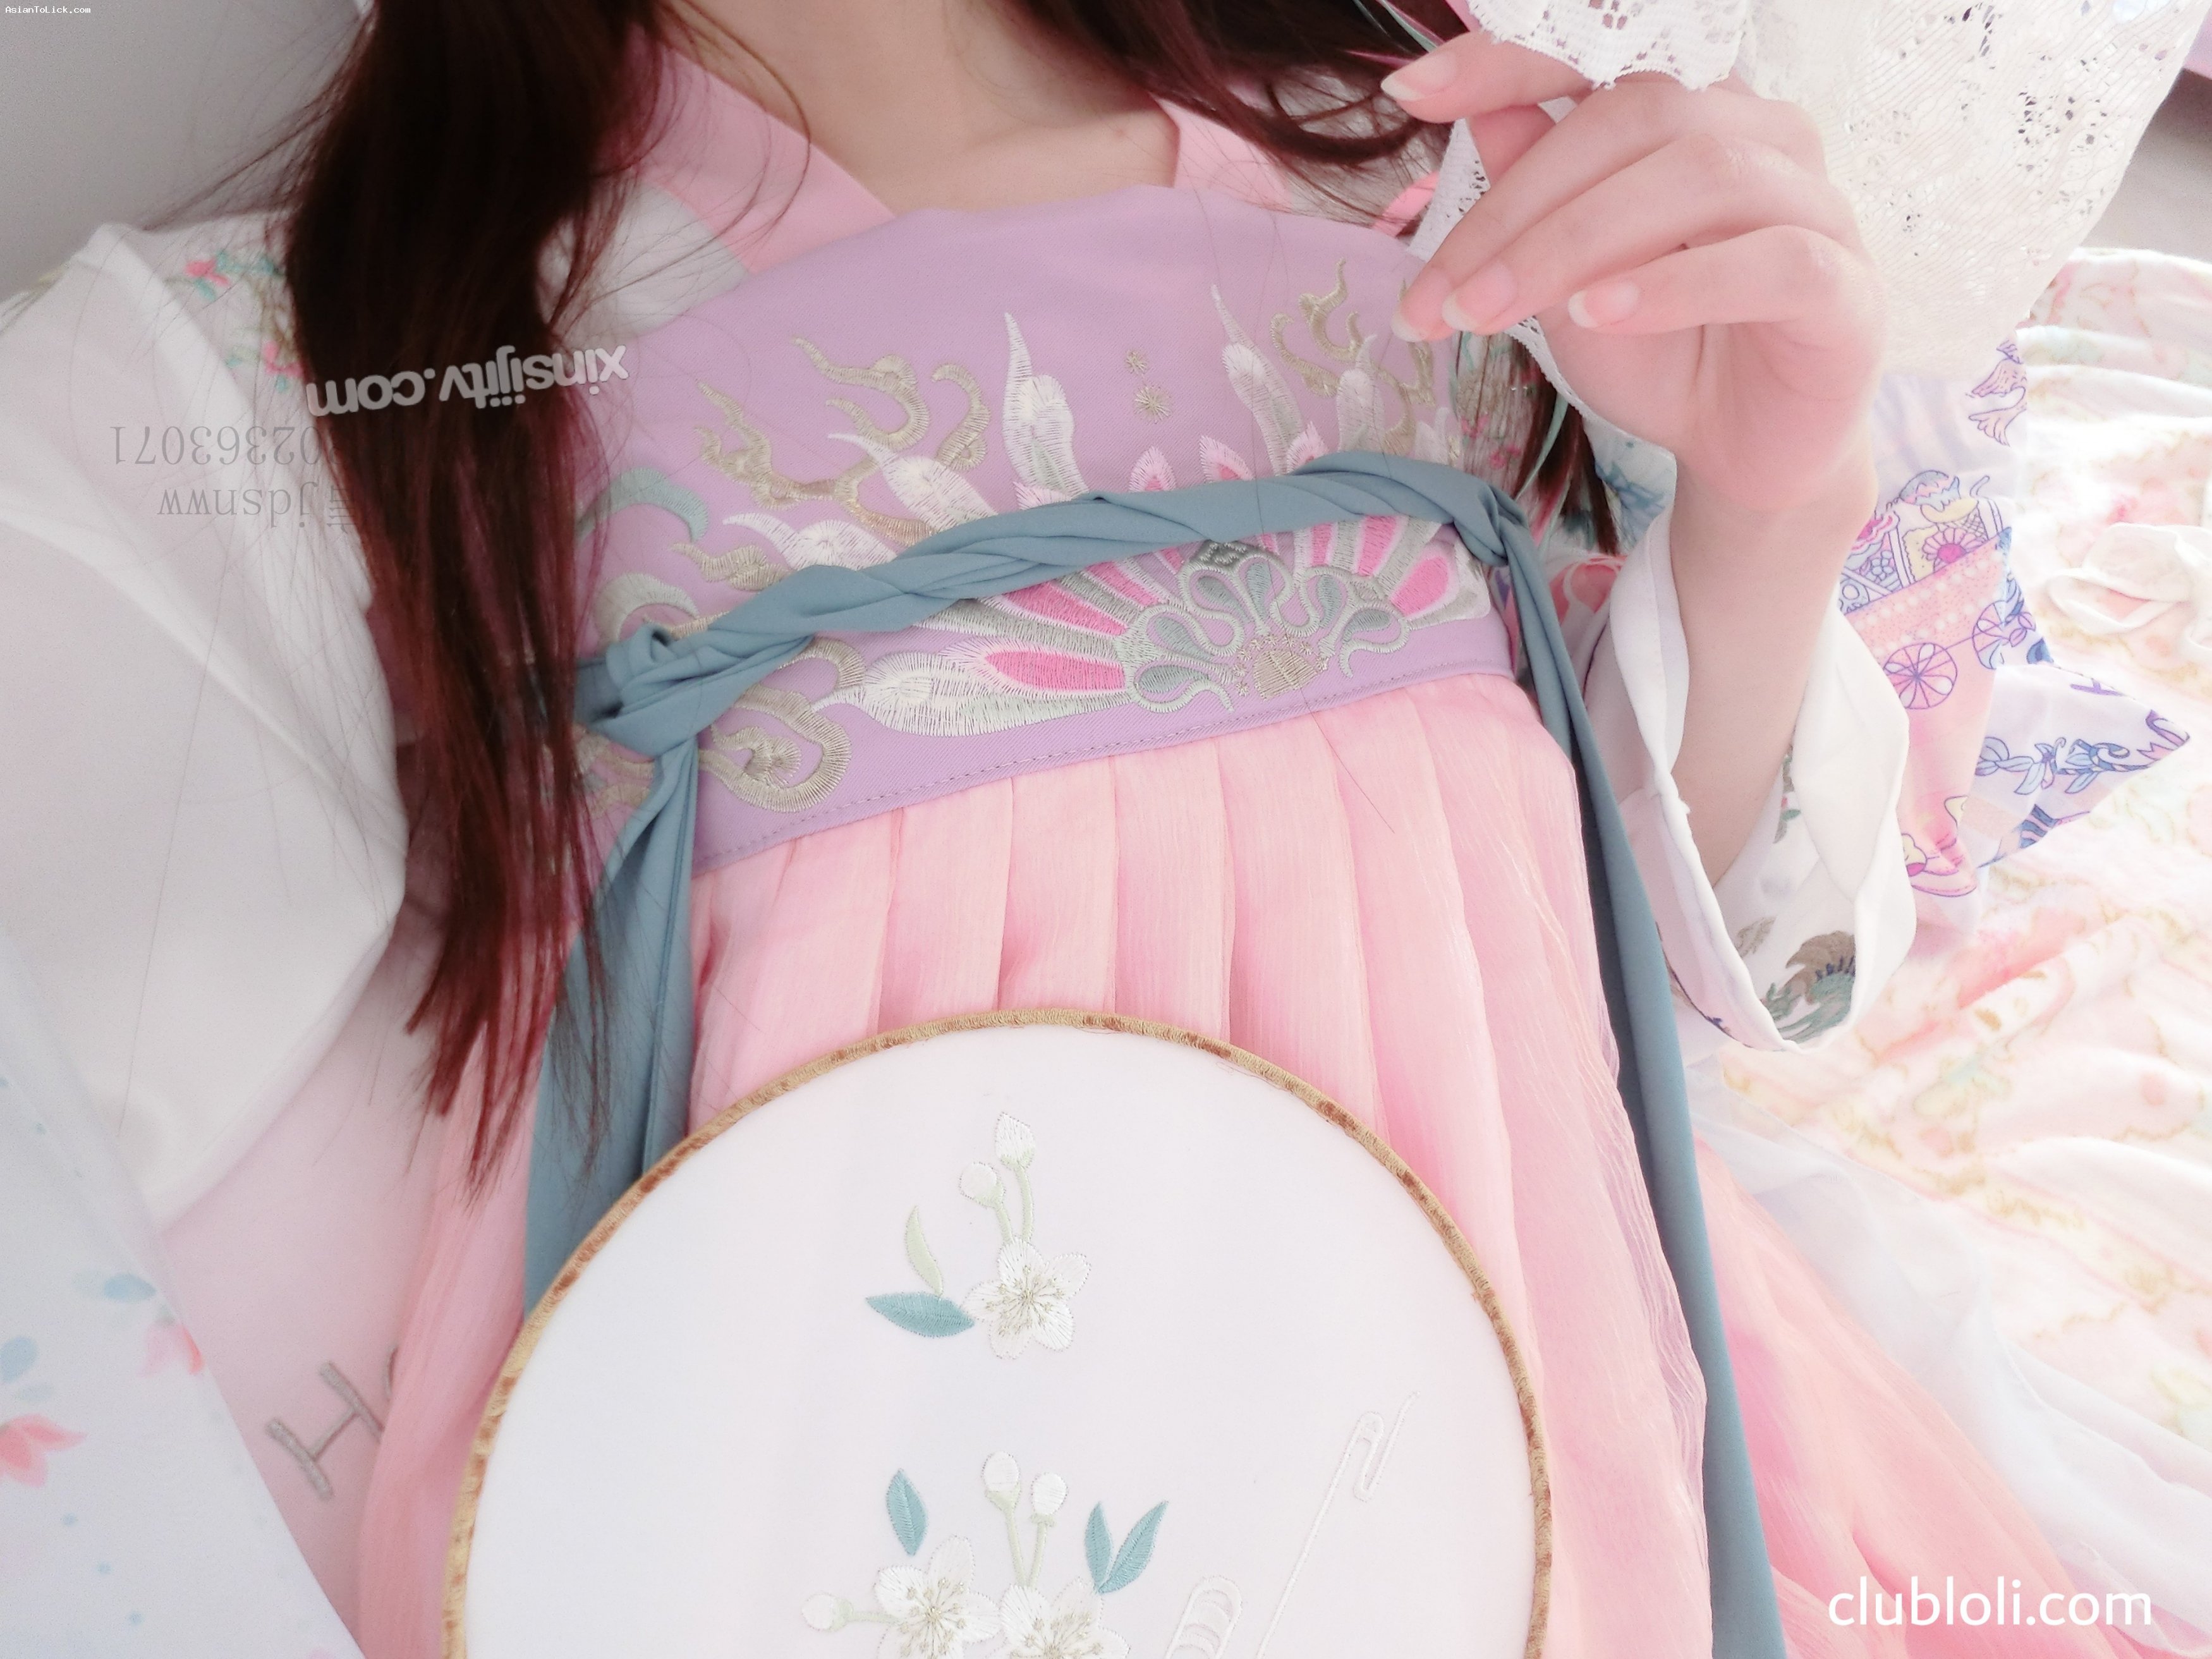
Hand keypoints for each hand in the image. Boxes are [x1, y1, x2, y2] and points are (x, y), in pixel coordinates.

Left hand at [1386, 36, 1883, 520]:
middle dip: (1519, 209)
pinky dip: (1676, 285)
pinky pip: (1769, 262)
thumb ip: (1535, 191)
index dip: (1507, 61)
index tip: (1414, 89)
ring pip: (1699, 178)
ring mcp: (1816, 206)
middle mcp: (1763, 137)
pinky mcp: (1845, 289)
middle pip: (1636, 119)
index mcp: (1694, 117)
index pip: (1602, 58)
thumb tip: (1478, 109)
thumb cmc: (1658, 354)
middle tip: (1442, 297)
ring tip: (1497, 311)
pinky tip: (1601, 313)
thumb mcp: (1566, 278)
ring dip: (1578, 245)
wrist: (1740, 455)